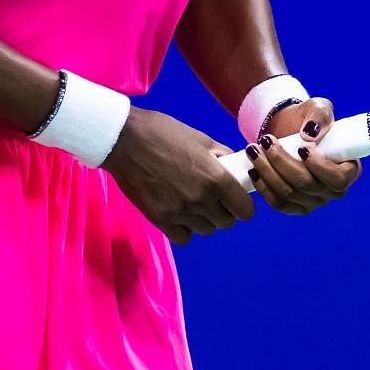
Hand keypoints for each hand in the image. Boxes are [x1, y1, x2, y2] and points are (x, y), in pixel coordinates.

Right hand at [104, 107, 256, 245]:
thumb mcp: (201, 139)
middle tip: (212, 196)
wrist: (124, 139)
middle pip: (226, 222)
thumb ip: (222, 157)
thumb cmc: (164, 133)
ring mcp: (181, 213)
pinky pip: (184, 237)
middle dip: (223, 210)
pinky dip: (184, 228)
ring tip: (191, 201)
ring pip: (206, 230)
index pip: (245, 210)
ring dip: (203, 219)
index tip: (235, 198)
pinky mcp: (160, 220)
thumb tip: (236, 168)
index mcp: (216, 178)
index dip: (242, 204)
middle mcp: (202, 199)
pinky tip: (177, 212)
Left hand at [241, 97, 361, 215]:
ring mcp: (314, 201)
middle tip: (266, 141)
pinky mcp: (295, 206)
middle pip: (306, 185)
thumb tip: (309, 135)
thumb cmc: (310, 120)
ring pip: (289, 194)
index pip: (338, 179)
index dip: (319, 167)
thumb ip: (320, 117)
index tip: (302, 147)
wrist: (290, 130)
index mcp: (349, 170)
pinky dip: (264, 188)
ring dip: (267, 171)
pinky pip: (279, 204)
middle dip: (282, 162)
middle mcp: (333, 191)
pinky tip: (253, 170)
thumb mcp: (318, 108)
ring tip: (254, 150)